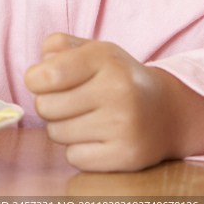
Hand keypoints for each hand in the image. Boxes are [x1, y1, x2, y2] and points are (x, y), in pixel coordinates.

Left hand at [24, 33, 174, 171]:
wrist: (168, 112)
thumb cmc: (116, 78)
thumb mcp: (92, 50)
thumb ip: (57, 46)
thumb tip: (39, 69)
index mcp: (105, 58)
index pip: (46, 75)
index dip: (35, 80)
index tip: (44, 81)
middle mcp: (118, 90)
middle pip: (45, 106)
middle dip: (49, 104)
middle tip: (70, 101)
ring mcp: (125, 125)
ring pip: (56, 133)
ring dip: (63, 127)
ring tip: (87, 118)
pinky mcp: (127, 155)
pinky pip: (74, 157)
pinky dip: (79, 150)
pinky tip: (98, 138)